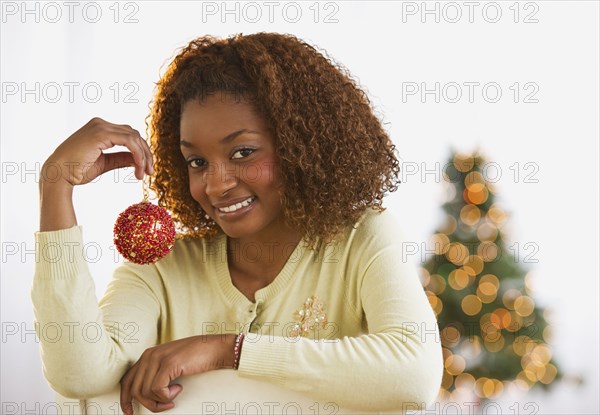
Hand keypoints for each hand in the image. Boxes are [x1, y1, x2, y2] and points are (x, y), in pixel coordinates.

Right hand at [41, 117, 152, 186]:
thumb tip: (139, 160)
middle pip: (134, 134)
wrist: (58, 175)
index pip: (129, 135)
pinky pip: (129, 141)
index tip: (146, 170)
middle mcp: (100, 123)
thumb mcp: (105, 163)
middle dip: (146, 154)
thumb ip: (121, 158)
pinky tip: (139, 167)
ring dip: (143, 156)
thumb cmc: (76, 171)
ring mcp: (100, 126)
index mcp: (100, 128)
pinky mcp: (101, 133)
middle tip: (150, 173)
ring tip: (143, 174)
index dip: (141, 152)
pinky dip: (138, 154)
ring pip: (134, 137)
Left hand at [120, 334, 235, 414]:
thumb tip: (146, 394)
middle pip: (134, 389)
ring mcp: (158, 359)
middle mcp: (149, 355)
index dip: (126, 399)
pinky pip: (157, 390)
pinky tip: (178, 389)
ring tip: (173, 397)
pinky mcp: (168, 364)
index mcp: (147, 356)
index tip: (130, 412)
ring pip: (145, 392)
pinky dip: (167, 396)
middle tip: (164, 407)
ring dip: (160, 401)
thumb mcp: (170, 364)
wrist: (214, 348)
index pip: (127, 380)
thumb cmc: (196, 357)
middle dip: (148, 404)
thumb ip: (156, 373)